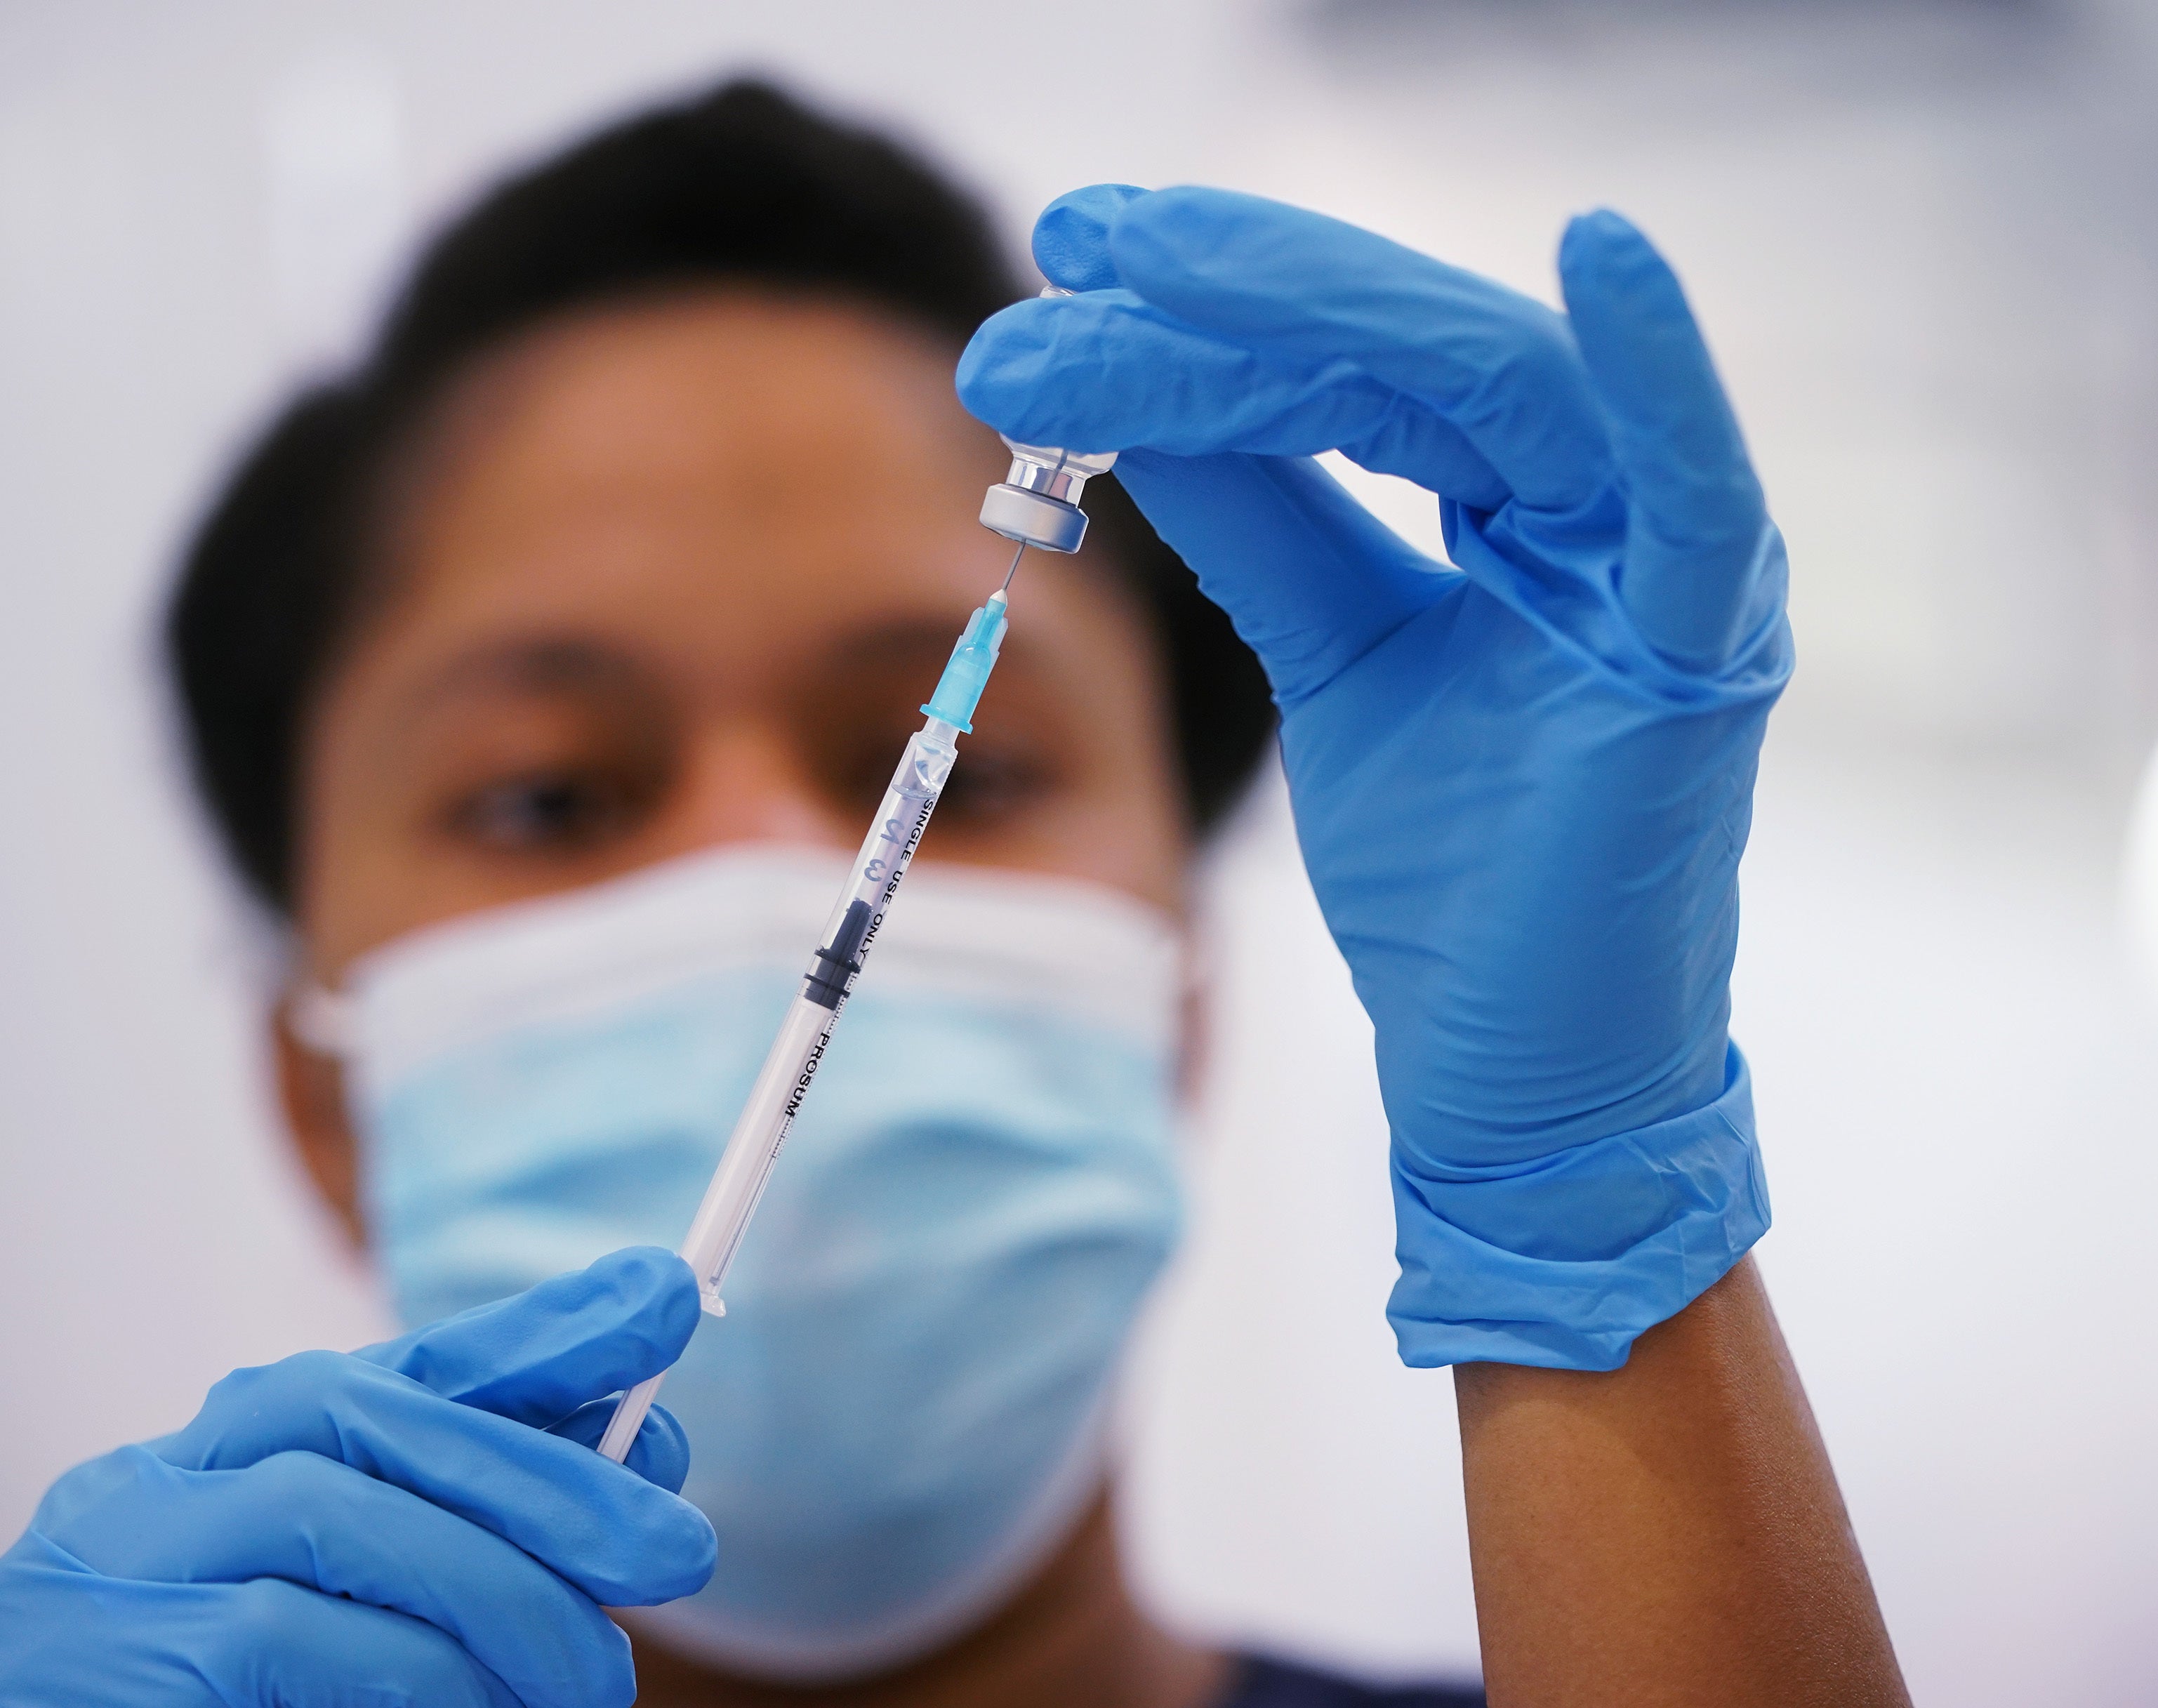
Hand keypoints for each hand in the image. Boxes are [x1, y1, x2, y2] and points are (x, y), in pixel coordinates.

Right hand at [0, 1247, 713, 1706]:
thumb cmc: (231, 1704)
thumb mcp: (357, 1602)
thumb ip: (465, 1526)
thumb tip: (634, 1469)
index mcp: (230, 1452)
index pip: (405, 1363)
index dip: (541, 1328)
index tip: (663, 1297)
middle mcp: (165, 1480)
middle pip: (379, 1421)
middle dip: (548, 1476)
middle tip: (675, 1549)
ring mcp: (126, 1561)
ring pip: (343, 1518)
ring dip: (498, 1595)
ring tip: (589, 1681)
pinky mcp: (118, 1657)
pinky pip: (290, 1634)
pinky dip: (415, 1673)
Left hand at [958, 187, 1785, 1369]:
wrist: (1517, 1072)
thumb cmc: (1454, 877)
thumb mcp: (1335, 656)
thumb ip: (1266, 518)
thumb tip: (1135, 382)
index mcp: (1529, 506)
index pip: (1362, 368)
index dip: (1216, 306)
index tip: (1064, 257)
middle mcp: (1605, 511)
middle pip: (1418, 349)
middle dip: (1235, 286)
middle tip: (1073, 239)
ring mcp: (1664, 573)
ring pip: (1500, 387)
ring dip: (1322, 310)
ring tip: (1155, 255)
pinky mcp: (1697, 657)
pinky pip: (1695, 496)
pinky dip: (1661, 373)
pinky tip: (1601, 252)